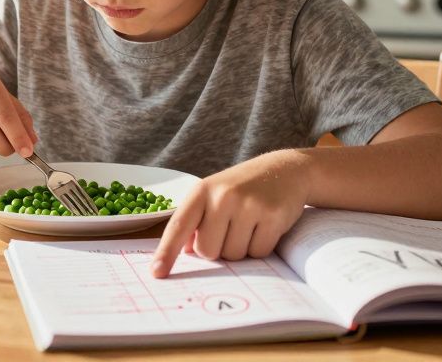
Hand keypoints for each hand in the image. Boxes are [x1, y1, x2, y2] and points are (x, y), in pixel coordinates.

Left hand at [152, 150, 311, 277]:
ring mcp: (249, 205)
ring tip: (250, 224)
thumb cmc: (242, 188)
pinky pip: (259, 253)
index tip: (157, 273)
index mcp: (201, 191)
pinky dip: (261, 247)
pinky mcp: (273, 216)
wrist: (285, 169)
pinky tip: (265, 226)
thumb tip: (184, 252)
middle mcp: (222, 196)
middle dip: (218, 249)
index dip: (166, 252)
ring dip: (241, 249)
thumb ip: (195, 222)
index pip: (178, 227)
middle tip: (230, 229)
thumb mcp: (213, 195)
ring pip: (234, 256)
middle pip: (208, 252)